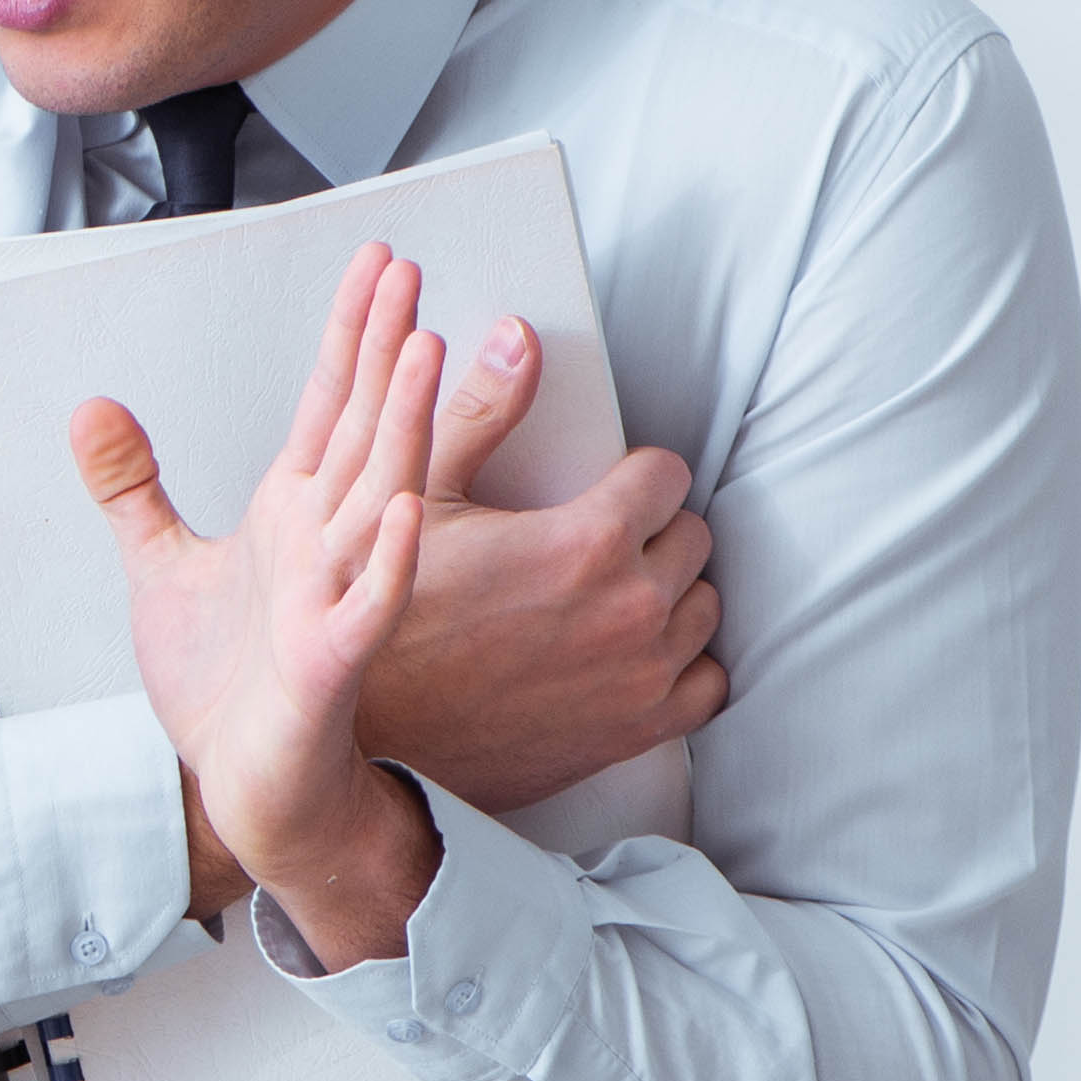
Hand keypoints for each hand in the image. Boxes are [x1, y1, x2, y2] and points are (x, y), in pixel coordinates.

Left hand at [75, 244, 446, 968]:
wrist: (238, 778)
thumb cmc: (220, 680)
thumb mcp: (159, 564)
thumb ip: (130, 485)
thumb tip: (88, 409)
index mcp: (290, 512)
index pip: (327, 402)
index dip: (350, 331)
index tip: (378, 264)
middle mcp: (321, 541)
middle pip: (359, 425)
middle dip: (382, 348)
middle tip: (407, 271)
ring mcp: (332, 594)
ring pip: (373, 494)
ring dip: (399, 425)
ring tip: (423, 351)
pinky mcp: (329, 657)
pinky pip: (367, 602)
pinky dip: (383, 559)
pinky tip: (398, 511)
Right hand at [348, 311, 727, 810]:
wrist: (372, 743)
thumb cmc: (385, 622)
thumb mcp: (414, 501)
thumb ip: (478, 412)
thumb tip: (517, 337)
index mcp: (585, 542)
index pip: (666, 475)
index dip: (630, 476)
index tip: (599, 490)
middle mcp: (631, 607)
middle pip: (691, 536)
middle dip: (649, 532)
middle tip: (592, 544)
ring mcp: (644, 673)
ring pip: (704, 606)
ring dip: (667, 594)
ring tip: (605, 597)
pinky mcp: (641, 728)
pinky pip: (708, 683)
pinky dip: (681, 666)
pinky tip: (631, 655)